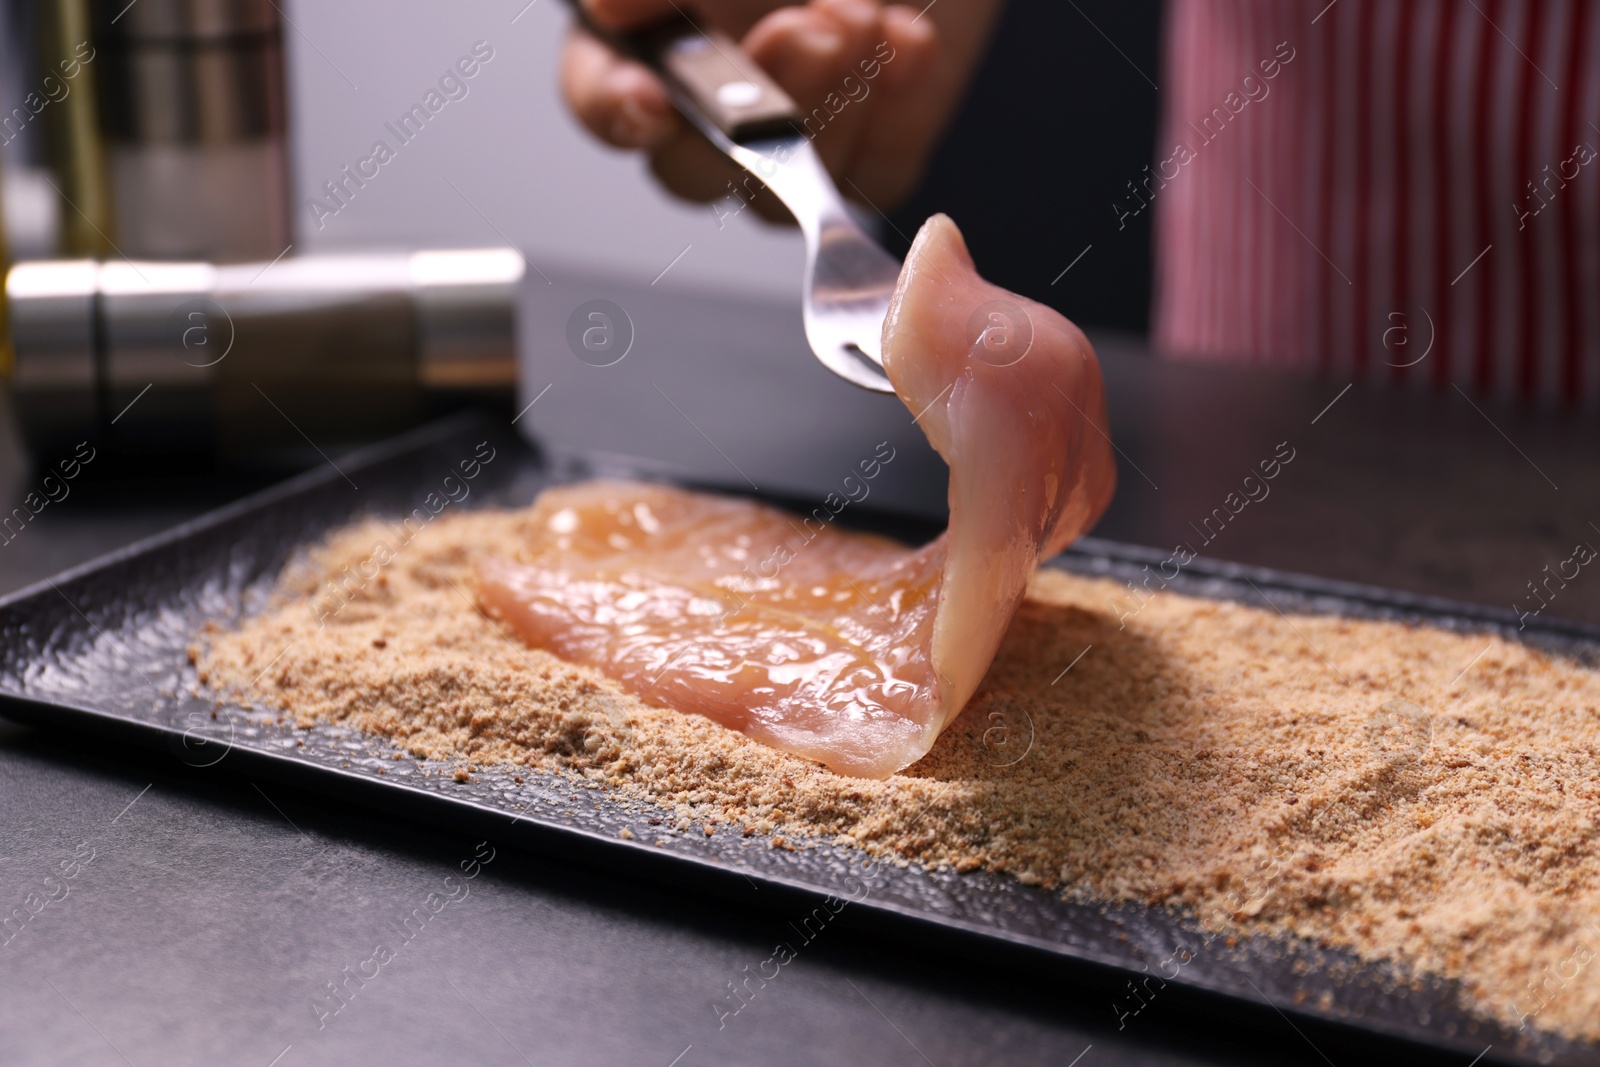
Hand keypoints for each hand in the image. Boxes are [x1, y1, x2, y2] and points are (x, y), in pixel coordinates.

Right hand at [560, 0, 997, 214]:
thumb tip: (610, 8)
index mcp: (649, 28)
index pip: (603, 91)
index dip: (616, 107)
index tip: (650, 100)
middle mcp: (713, 88)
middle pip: (692, 169)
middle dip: (746, 115)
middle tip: (798, 28)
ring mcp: (795, 126)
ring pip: (781, 193)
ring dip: (825, 107)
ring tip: (861, 17)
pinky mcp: (877, 141)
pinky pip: (875, 173)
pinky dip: (895, 113)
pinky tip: (907, 40)